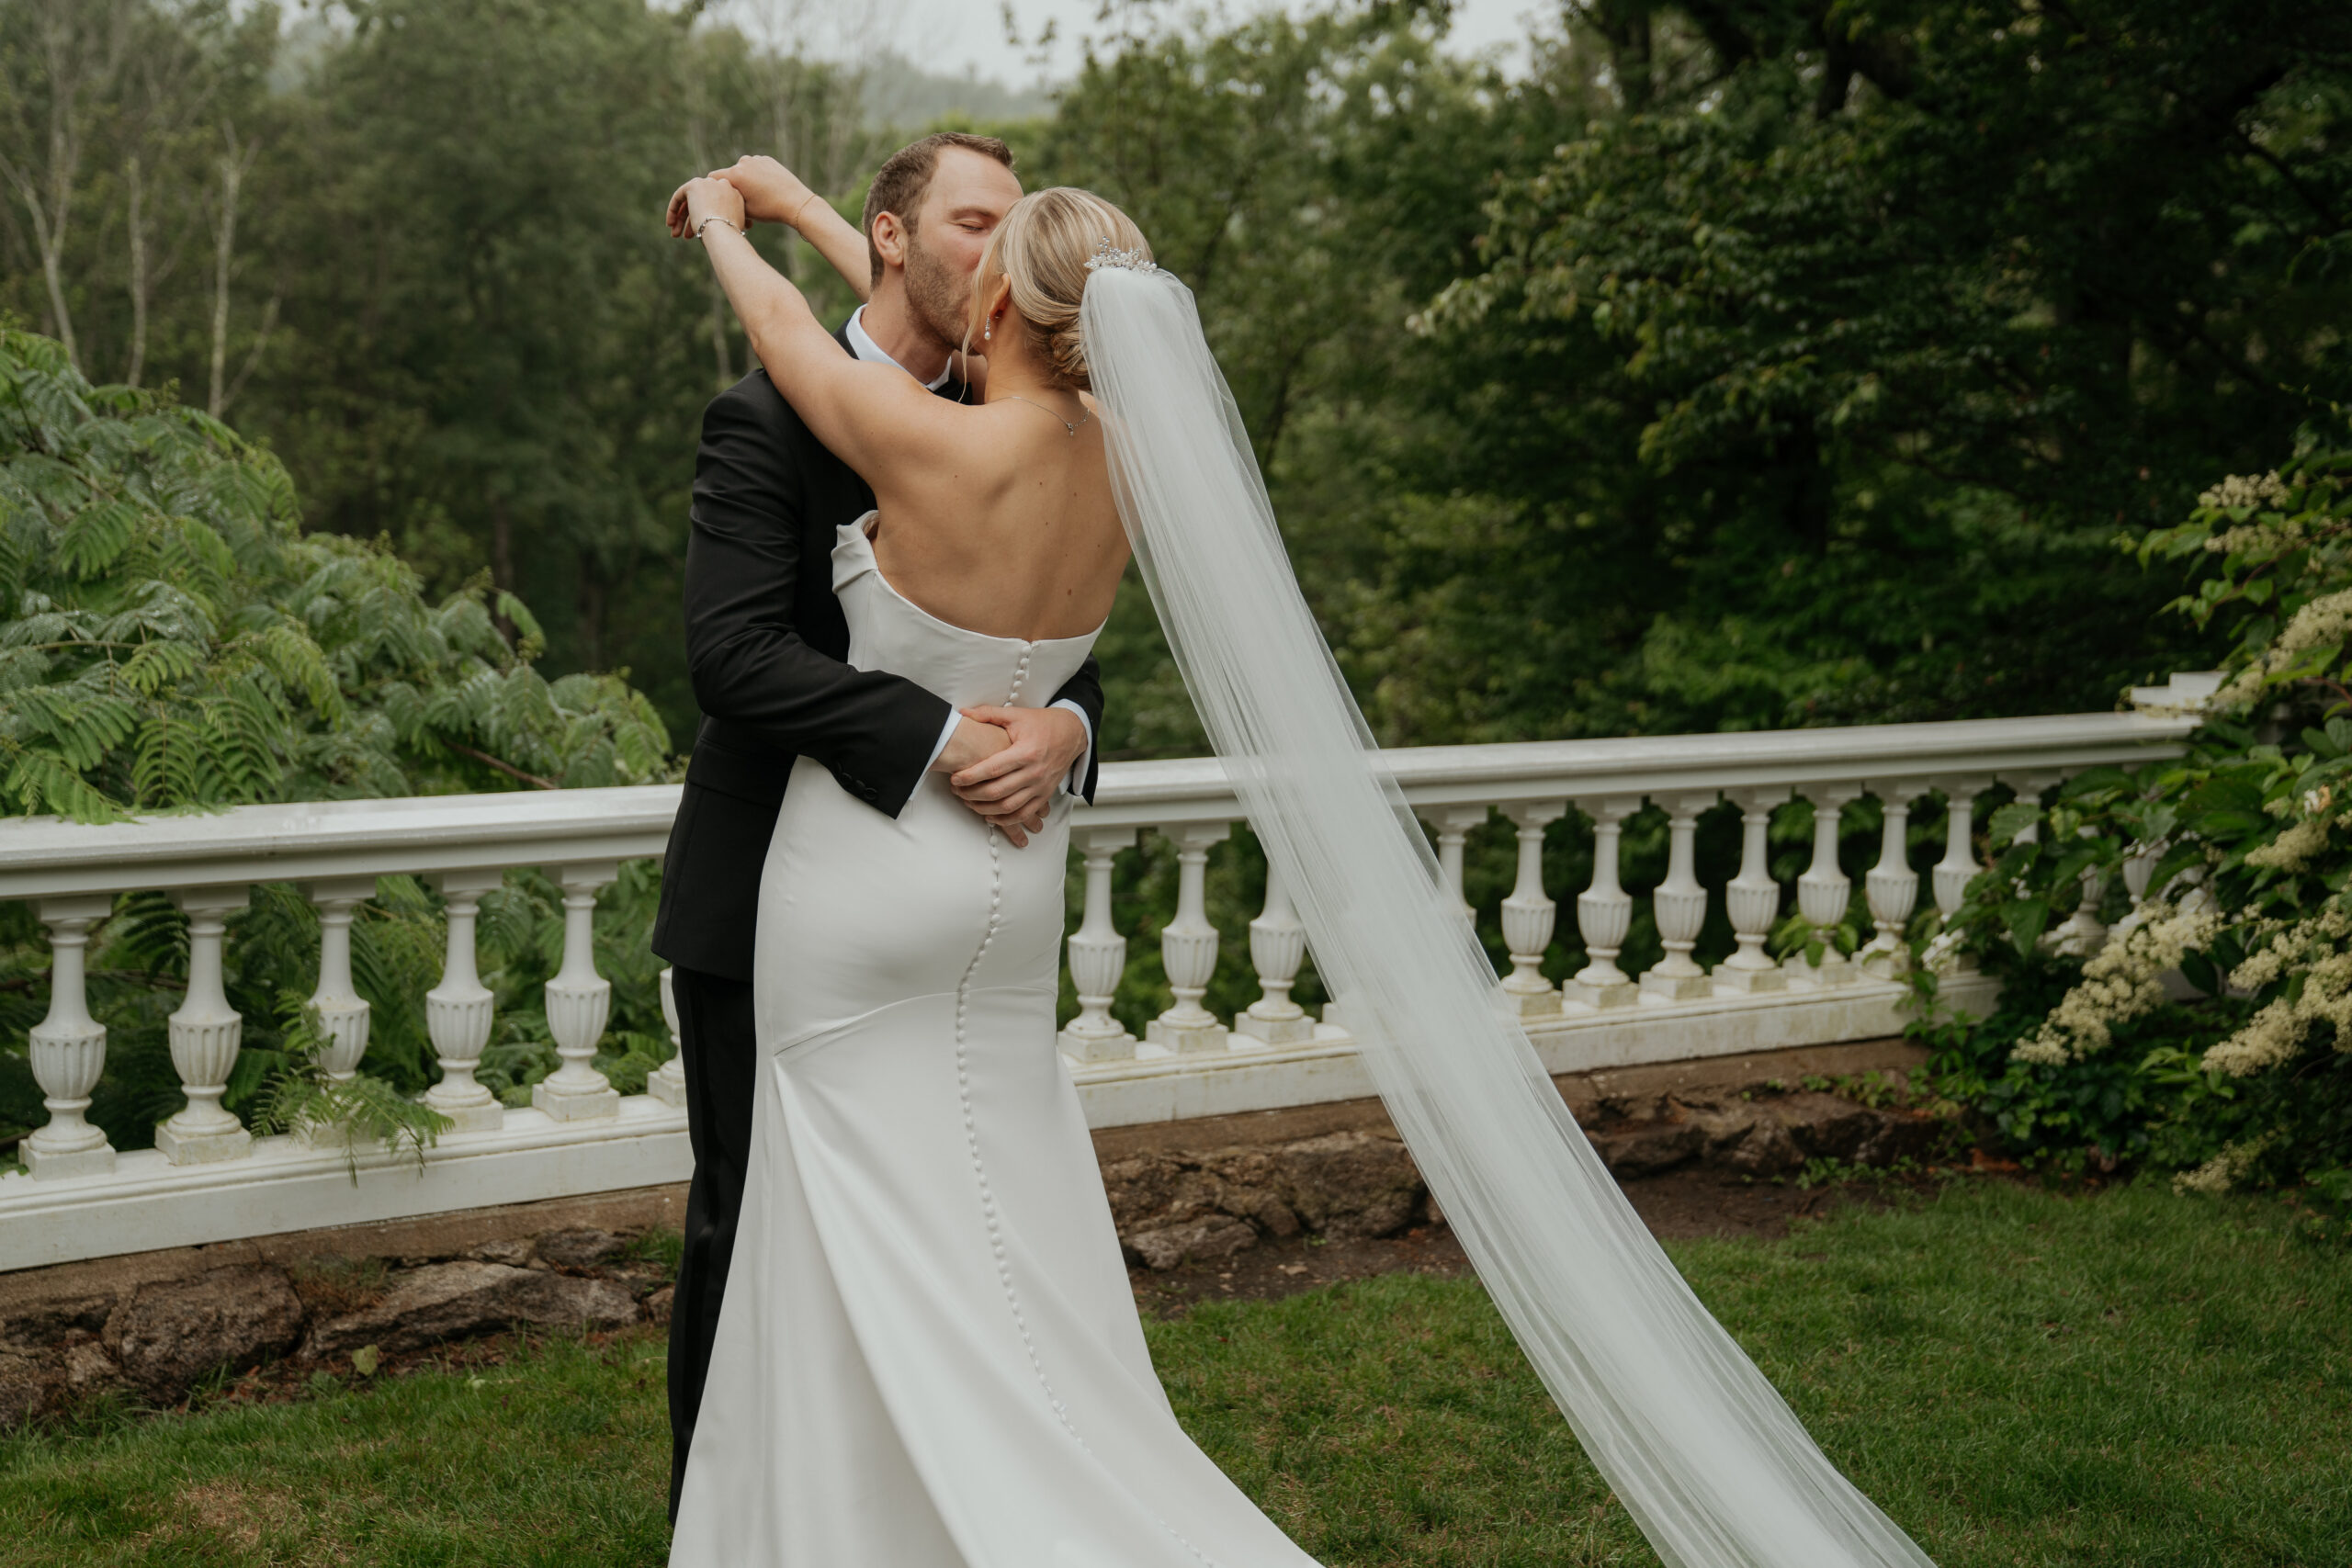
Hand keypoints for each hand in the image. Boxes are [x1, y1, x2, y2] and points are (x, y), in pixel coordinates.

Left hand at [666, 176, 746, 239]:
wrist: (723, 233)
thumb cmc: (728, 237)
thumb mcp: (731, 227)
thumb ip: (723, 220)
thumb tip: (712, 225)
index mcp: (736, 195)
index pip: (716, 204)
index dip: (706, 218)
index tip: (699, 233)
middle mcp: (724, 185)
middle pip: (702, 201)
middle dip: (692, 219)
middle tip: (685, 236)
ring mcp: (709, 183)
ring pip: (691, 200)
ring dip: (682, 218)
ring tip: (676, 235)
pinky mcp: (695, 184)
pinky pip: (680, 195)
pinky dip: (673, 209)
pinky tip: (670, 224)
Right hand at [712, 154, 816, 228]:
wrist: (796, 202)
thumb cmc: (769, 209)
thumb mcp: (745, 210)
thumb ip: (729, 199)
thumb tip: (719, 195)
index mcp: (735, 174)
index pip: (714, 178)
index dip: (716, 189)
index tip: (721, 198)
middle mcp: (743, 162)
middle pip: (730, 174)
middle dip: (734, 185)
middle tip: (743, 201)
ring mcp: (756, 159)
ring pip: (744, 170)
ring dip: (746, 179)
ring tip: (757, 195)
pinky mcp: (767, 159)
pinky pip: (756, 167)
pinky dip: (758, 176)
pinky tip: (767, 188)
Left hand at [932, 713, 1040, 847]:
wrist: (1073, 733)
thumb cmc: (1043, 723)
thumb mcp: (1016, 715)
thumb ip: (988, 714)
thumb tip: (963, 712)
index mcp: (1026, 752)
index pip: (992, 769)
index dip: (970, 776)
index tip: (955, 778)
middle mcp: (1034, 772)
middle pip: (997, 791)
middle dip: (972, 794)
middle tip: (957, 790)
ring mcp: (1041, 786)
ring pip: (1008, 807)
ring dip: (984, 809)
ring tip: (968, 802)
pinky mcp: (1045, 795)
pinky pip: (1023, 814)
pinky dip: (1005, 819)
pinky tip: (989, 815)